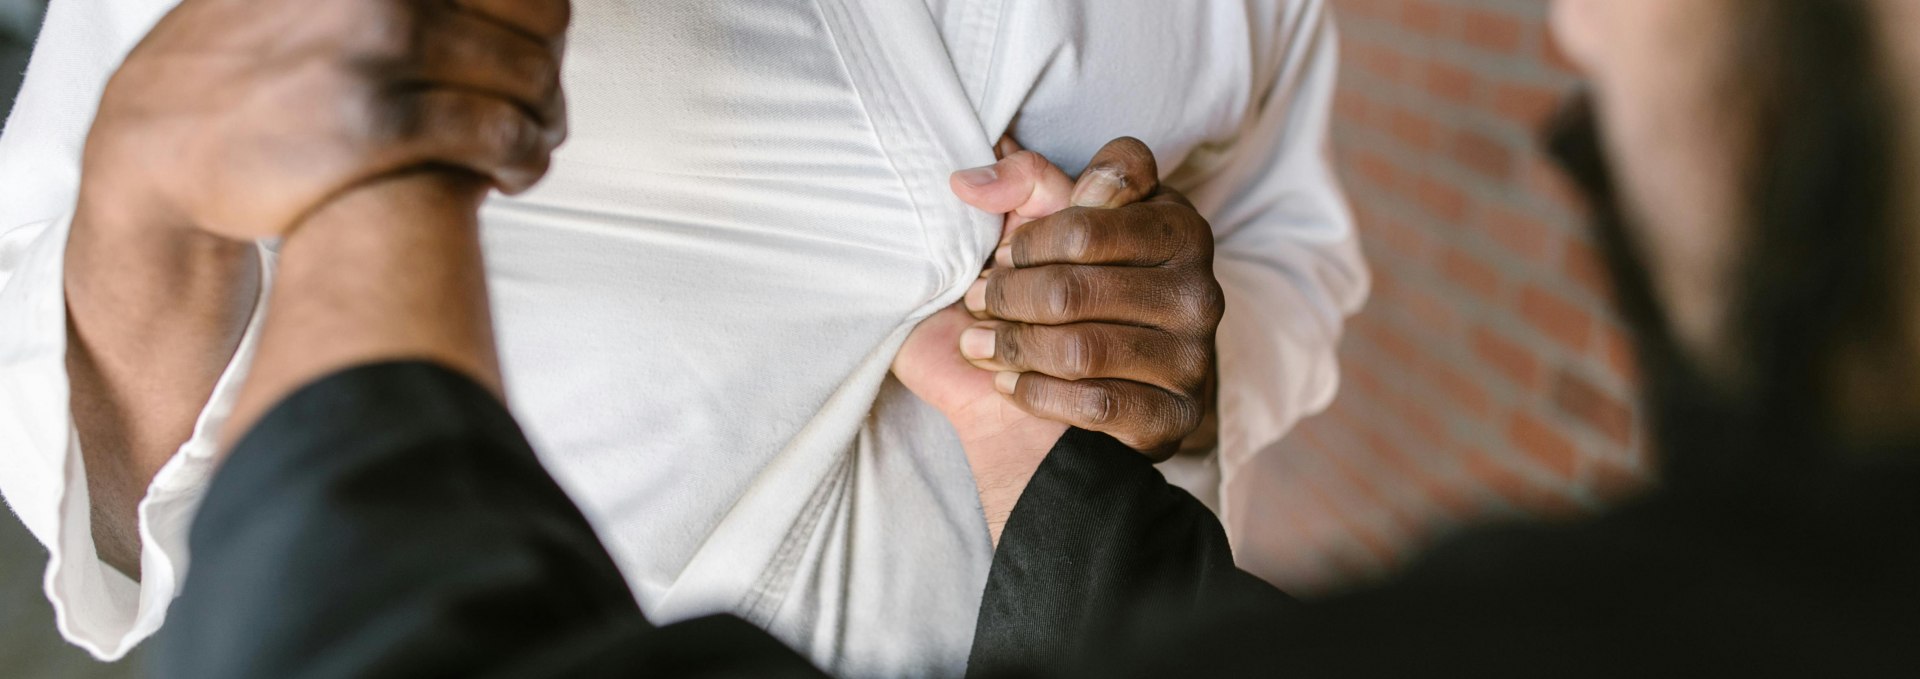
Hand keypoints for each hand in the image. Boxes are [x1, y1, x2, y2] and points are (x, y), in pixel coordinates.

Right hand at [77, 0, 570, 239]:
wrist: (158, 146)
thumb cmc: (250, 70)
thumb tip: (500, 6)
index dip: (540, 22)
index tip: (533, 53)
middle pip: (537, 27)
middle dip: (548, 76)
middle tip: (541, 111)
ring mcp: (375, 51)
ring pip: (526, 84)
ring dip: (543, 124)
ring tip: (528, 149)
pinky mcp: (375, 125)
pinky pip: (498, 137)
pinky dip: (524, 160)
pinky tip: (511, 177)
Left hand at [894, 135, 1221, 542]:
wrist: (1113, 397)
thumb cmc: (1081, 291)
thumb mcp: (1060, 226)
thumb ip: (1024, 184)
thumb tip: (966, 183)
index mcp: (1178, 226)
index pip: (1094, 211)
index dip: (1035, 233)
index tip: (1006, 251)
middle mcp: (1199, 287)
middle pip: (1072, 286)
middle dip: (1007, 295)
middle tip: (975, 301)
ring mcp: (1194, 354)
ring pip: (1079, 349)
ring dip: (1012, 346)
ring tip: (977, 342)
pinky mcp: (1178, 414)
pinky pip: (1093, 404)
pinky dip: (1035, 393)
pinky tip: (1006, 383)